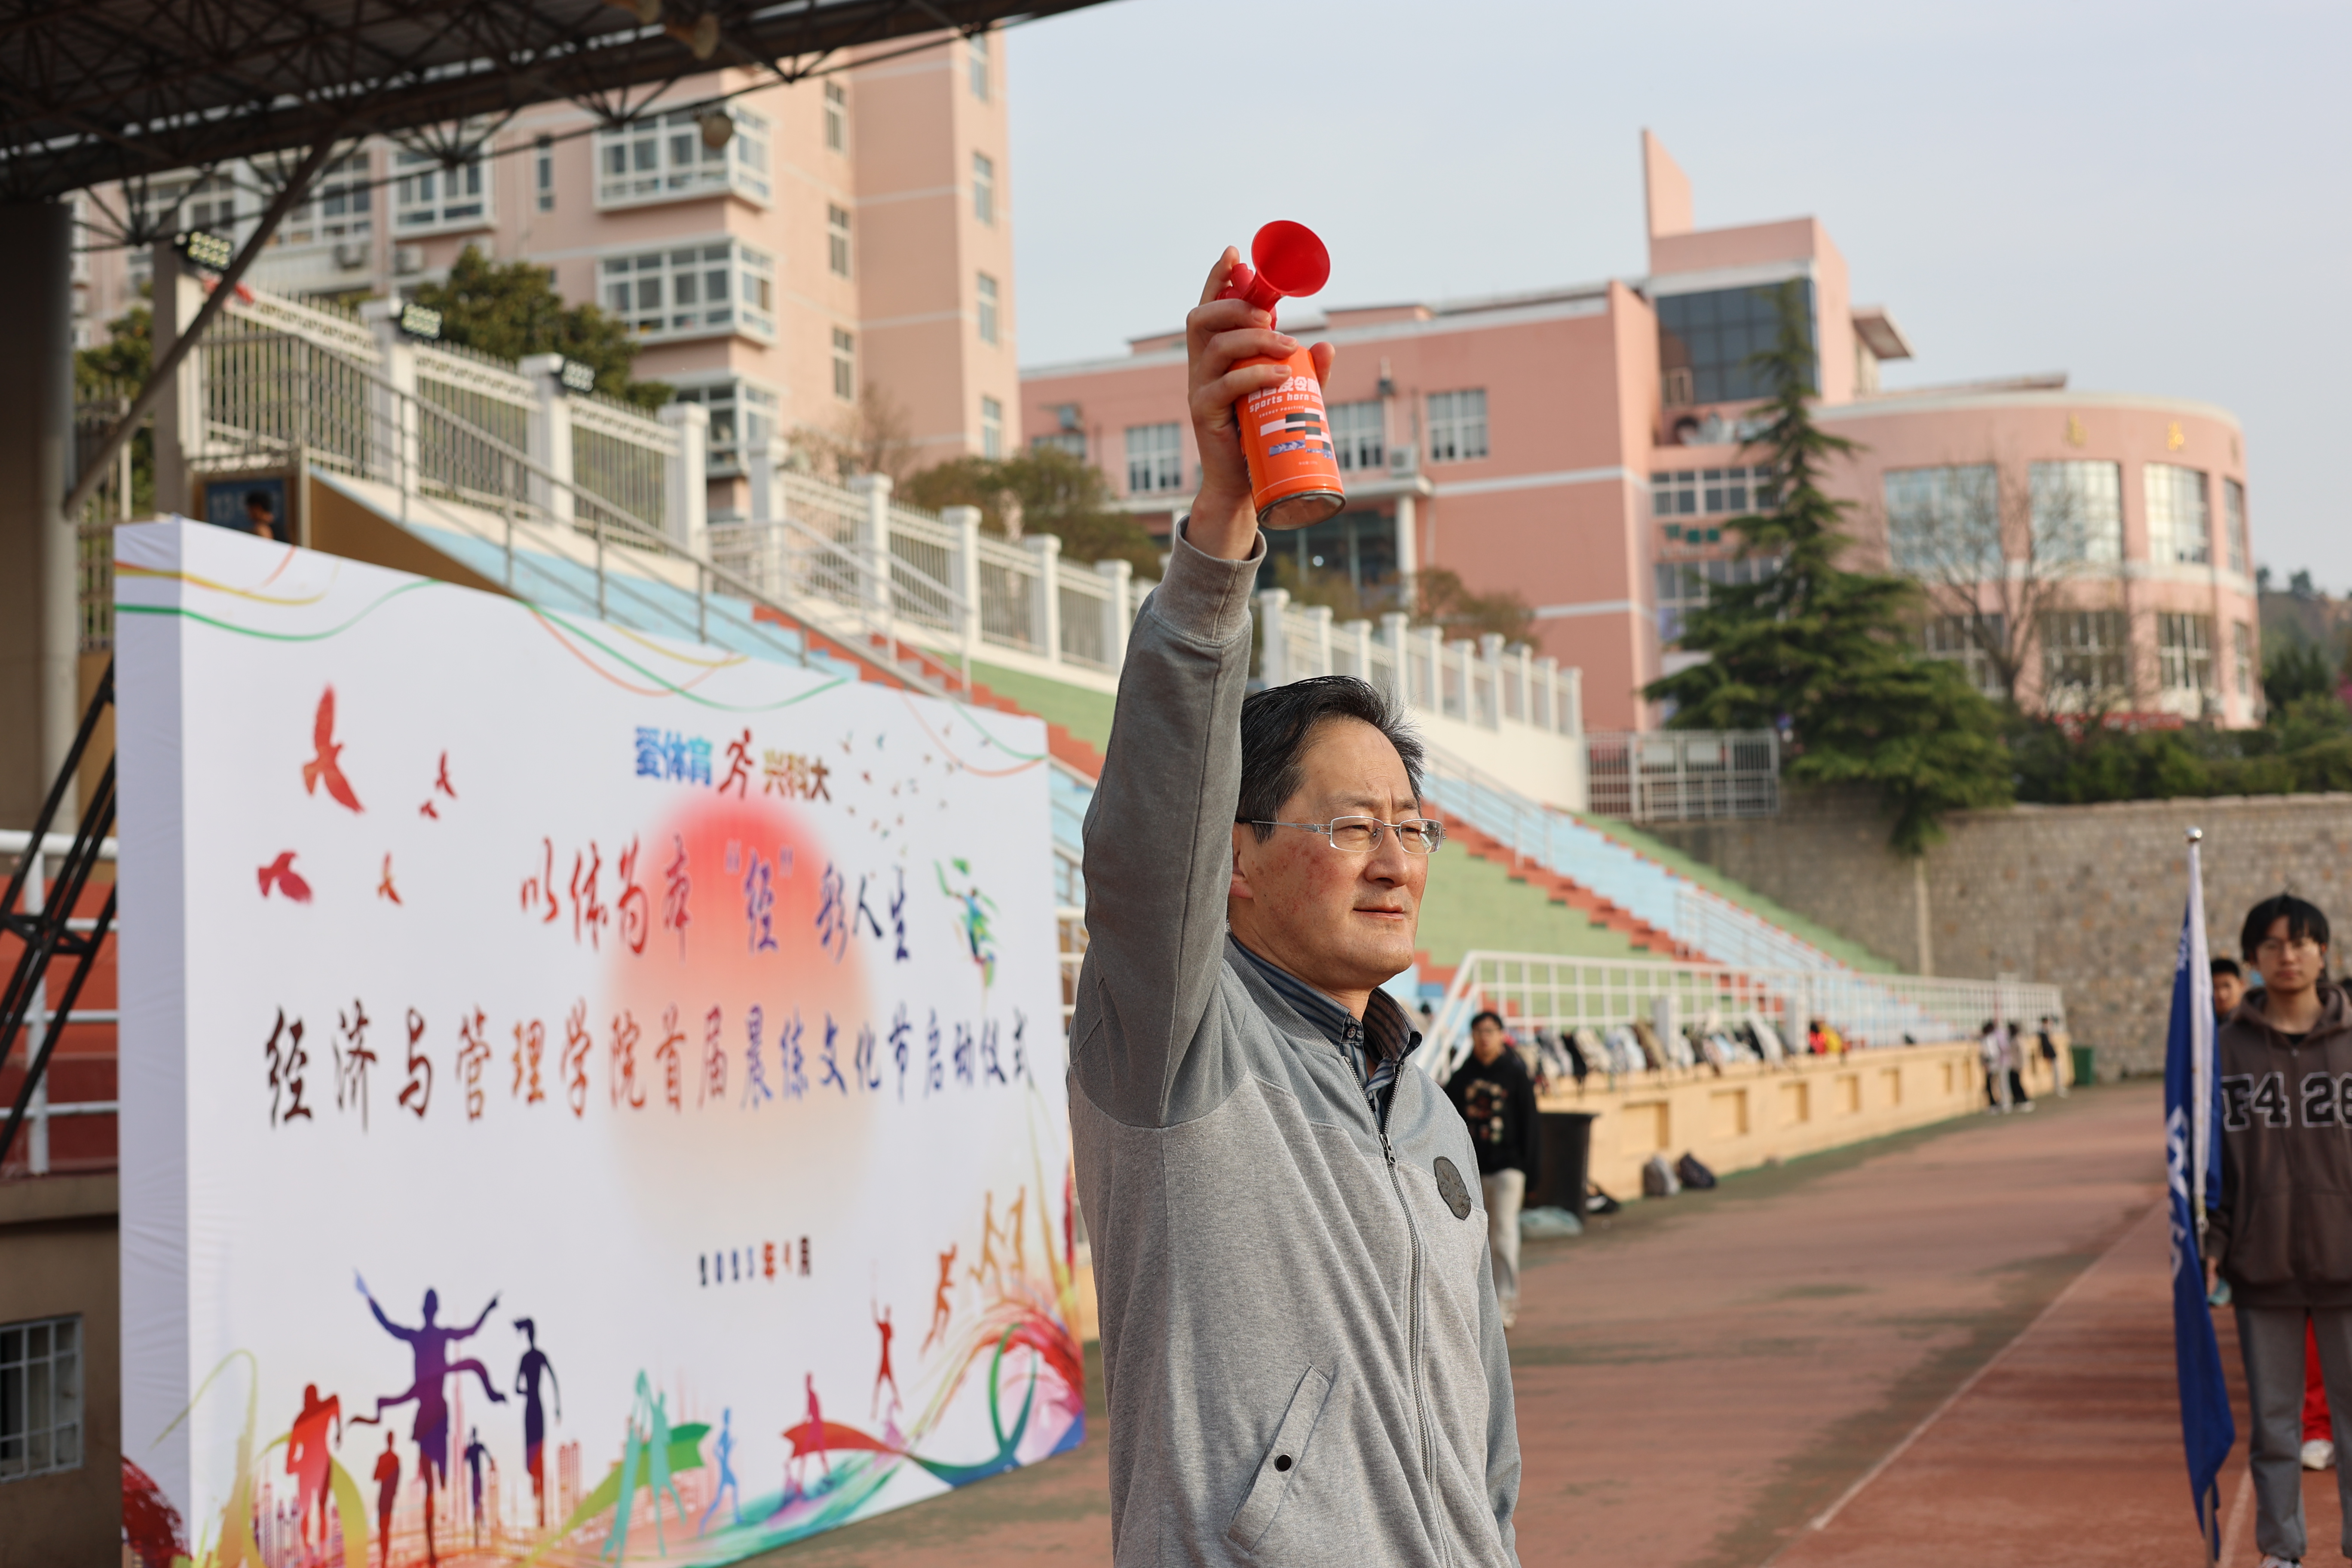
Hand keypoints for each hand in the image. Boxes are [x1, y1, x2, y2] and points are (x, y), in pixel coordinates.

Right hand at [1184, 248, 1334, 560]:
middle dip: (1235, 305)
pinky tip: (1279, 374)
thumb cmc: (1262, 433)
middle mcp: (1201, 367)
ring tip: (1287, 346)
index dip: (1218, 278)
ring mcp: (1199, 389)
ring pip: (1215, 347)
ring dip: (1253, 338)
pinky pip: (1224, 385)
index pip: (1210, 308)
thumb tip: (1326, 345)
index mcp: (1215, 355)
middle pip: (1202, 319)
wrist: (1244, 484)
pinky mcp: (1204, 414)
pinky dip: (1254, 374)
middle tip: (1270, 314)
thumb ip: (1306, 371)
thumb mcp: (1288, 397)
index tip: (1234, 253)